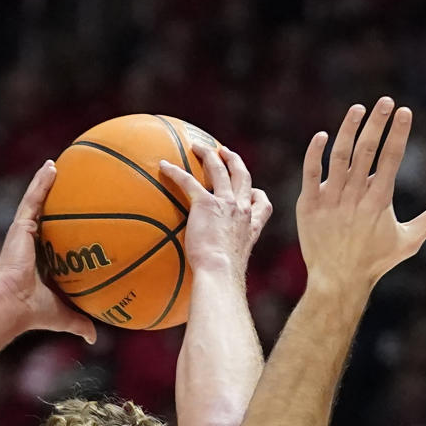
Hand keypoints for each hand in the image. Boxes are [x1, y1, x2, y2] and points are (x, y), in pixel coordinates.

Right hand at [0, 162, 96, 343]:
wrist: (12, 305)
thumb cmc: (33, 313)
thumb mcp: (62, 315)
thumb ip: (79, 321)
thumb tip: (94, 337)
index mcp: (38, 263)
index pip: (51, 242)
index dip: (61, 231)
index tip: (73, 221)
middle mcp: (30, 245)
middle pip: (43, 217)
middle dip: (53, 201)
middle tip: (67, 187)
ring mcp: (23, 233)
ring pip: (36, 202)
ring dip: (45, 184)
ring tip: (57, 166)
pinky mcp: (20, 226)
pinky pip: (33, 198)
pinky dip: (41, 182)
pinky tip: (52, 166)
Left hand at [160, 144, 271, 279]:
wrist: (220, 273)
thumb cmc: (224, 278)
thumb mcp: (233, 268)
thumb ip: (227, 262)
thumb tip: (213, 278)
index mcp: (251, 225)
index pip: (262, 204)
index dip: (257, 195)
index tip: (253, 192)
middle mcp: (241, 209)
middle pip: (242, 176)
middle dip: (234, 161)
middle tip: (225, 153)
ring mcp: (225, 203)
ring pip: (219, 169)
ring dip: (209, 155)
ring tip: (198, 147)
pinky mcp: (205, 203)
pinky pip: (188, 181)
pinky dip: (175, 172)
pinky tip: (163, 165)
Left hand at [296, 98, 425, 295]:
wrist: (337, 282)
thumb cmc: (374, 263)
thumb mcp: (407, 242)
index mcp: (379, 202)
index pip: (391, 159)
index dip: (398, 133)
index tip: (404, 111)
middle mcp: (355, 197)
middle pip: (366, 151)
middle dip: (377, 124)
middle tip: (385, 101)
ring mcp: (330, 201)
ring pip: (339, 157)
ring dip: (349, 130)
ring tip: (359, 109)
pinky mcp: (309, 206)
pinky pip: (310, 174)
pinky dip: (315, 154)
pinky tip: (323, 136)